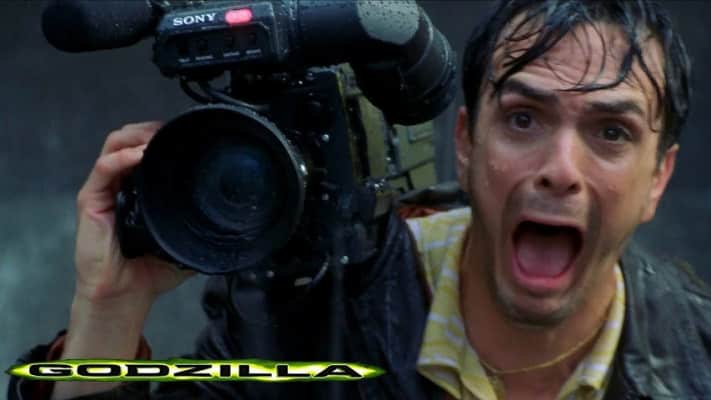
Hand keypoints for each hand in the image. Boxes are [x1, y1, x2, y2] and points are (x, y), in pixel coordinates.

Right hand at [52, 122, 194, 398]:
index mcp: (140, 189)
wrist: (125, 295)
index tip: (186, 132)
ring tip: (157, 137)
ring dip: (137, 135)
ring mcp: (104, 190)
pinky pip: (104, 169)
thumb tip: (235, 222)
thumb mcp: (185, 241)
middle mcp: (121, 184)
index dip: (163, 136)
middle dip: (151, 128)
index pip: (147, 148)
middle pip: (130, 138)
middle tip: (174, 130)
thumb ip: (203, 227)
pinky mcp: (91, 201)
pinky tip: (139, 155)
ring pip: (115, 144)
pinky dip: (121, 157)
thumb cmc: (150, 271)